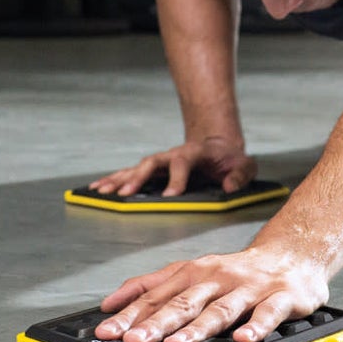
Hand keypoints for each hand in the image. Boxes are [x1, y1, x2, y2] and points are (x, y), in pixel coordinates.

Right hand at [87, 134, 255, 199]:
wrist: (218, 145)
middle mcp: (173, 155)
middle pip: (151, 163)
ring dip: (118, 180)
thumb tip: (229, 188)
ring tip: (101, 192)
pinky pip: (130, 174)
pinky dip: (114, 180)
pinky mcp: (152, 170)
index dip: (176, 178)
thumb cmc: (230, 159)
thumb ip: (240, 175)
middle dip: (137, 179)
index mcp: (195, 152)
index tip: (170, 196)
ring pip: (136, 169)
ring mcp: (160, 162)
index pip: (182, 162)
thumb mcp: (244, 165)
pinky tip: (98, 188)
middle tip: (124, 195)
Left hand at [95, 243, 329, 341]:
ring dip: (197, 328)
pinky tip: (244, 339)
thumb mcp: (192, 271)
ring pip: (221, 309)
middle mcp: (218, 278)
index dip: (130, 314)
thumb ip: (153, 285)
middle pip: (184, 302)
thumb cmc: (237, 271)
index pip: (157, 295)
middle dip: (156, 323)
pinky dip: (256, 327)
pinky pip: (267, 313)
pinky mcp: (281, 297)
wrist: (293, 254)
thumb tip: (112, 303)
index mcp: (194, 273)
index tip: (107, 331)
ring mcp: (249, 288)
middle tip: (133, 340)